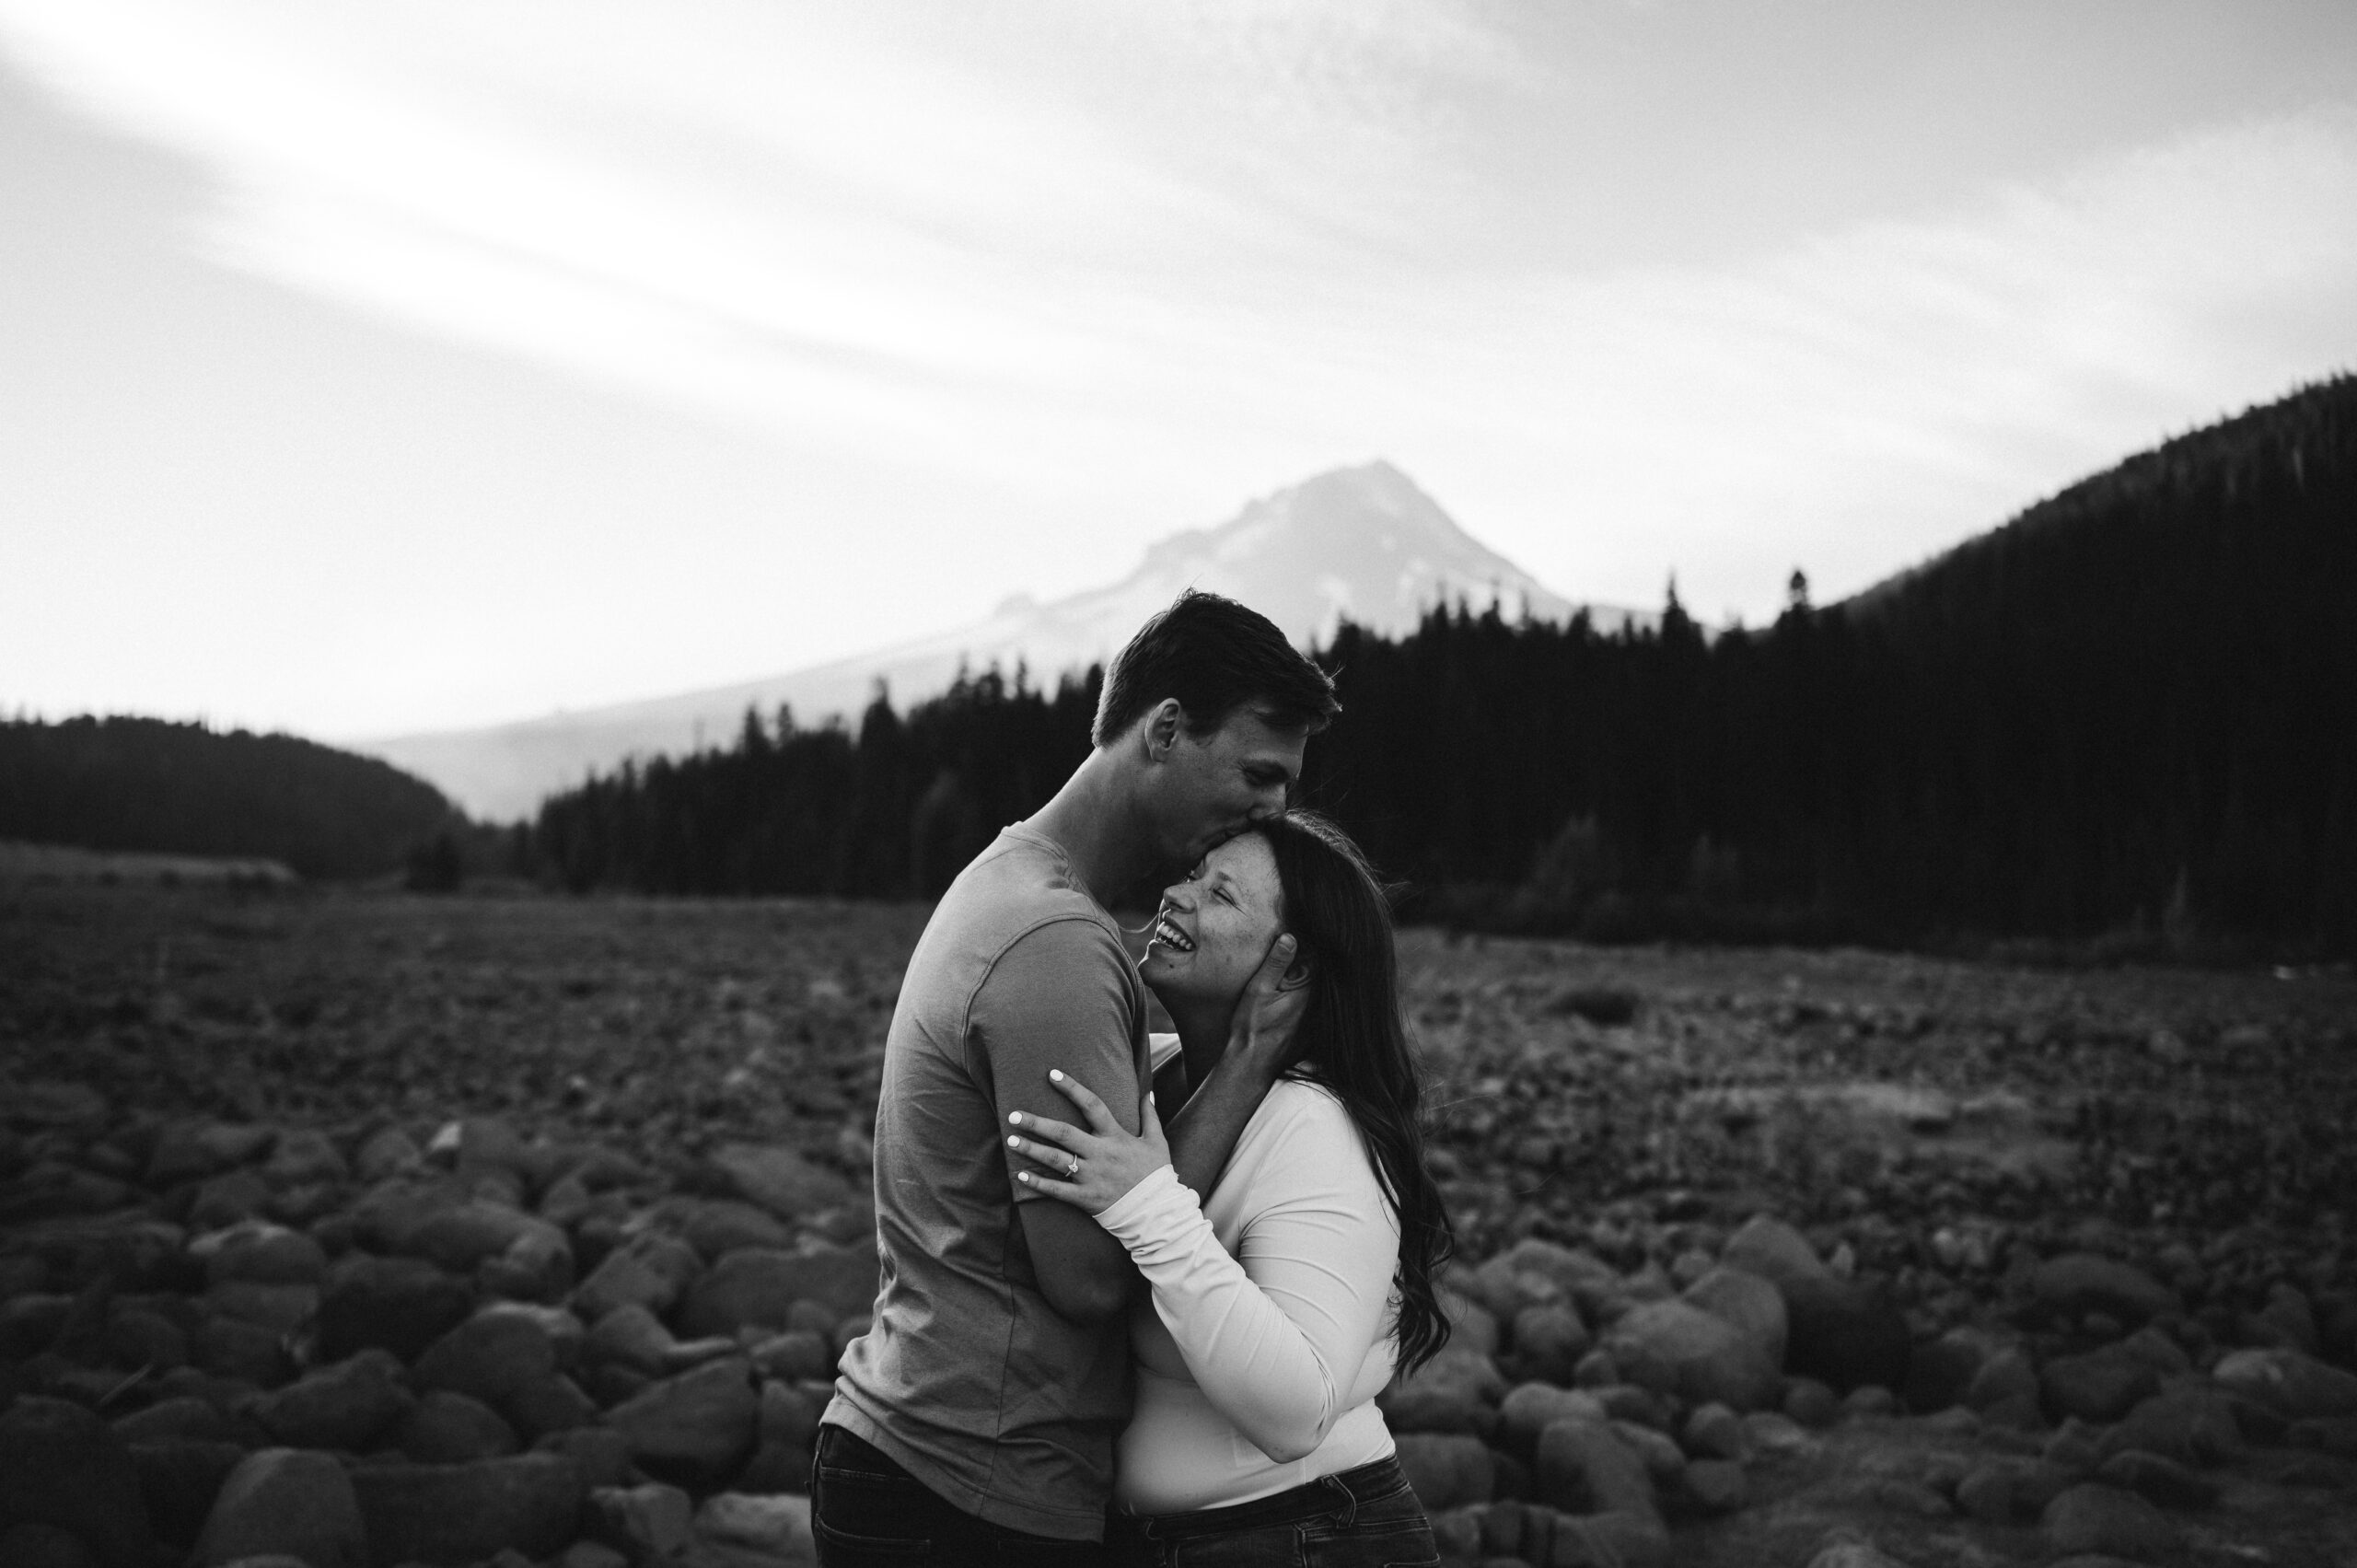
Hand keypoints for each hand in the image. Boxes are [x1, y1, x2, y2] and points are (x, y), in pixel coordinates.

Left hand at [1008, 1069, 1171, 1214]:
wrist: (1157, 1211)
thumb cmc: (1156, 1174)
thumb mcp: (1156, 1140)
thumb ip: (1150, 1115)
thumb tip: (1147, 1091)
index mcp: (1115, 1136)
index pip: (1092, 1105)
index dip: (1072, 1088)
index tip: (1052, 1074)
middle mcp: (1100, 1154)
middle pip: (1063, 1133)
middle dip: (1036, 1123)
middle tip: (1014, 1115)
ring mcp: (1091, 1177)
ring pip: (1055, 1159)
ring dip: (1031, 1149)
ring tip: (1010, 1140)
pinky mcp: (1085, 1198)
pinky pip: (1057, 1190)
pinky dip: (1038, 1183)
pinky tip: (1020, 1176)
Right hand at [1227, 932, 1308, 1071]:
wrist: (1252, 1064)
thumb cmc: (1252, 1027)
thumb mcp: (1259, 989)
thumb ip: (1276, 963)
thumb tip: (1290, 938)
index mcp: (1307, 991)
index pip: (1319, 961)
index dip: (1311, 947)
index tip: (1302, 938)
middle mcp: (1317, 1006)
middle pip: (1322, 977)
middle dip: (1311, 964)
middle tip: (1299, 951)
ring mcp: (1316, 1021)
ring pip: (1320, 994)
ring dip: (1309, 983)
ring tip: (1292, 978)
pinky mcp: (1312, 1032)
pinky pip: (1316, 1009)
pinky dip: (1308, 1001)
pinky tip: (1291, 1001)